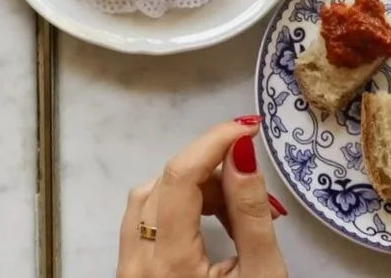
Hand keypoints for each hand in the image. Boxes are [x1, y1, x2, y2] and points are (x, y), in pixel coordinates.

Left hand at [116, 119, 287, 277]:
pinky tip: (210, 221)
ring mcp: (128, 264)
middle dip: (211, 172)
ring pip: (151, 196)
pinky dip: (178, 206)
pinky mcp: (130, 267)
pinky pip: (146, 218)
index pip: (180, 177)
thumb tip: (242, 153)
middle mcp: (136, 260)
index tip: (248, 128)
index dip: (214, 142)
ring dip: (194, 189)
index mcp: (169, 262)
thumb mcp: (262, 273)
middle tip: (252, 189)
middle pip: (165, 184)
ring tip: (234, 212)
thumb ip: (251, 214)